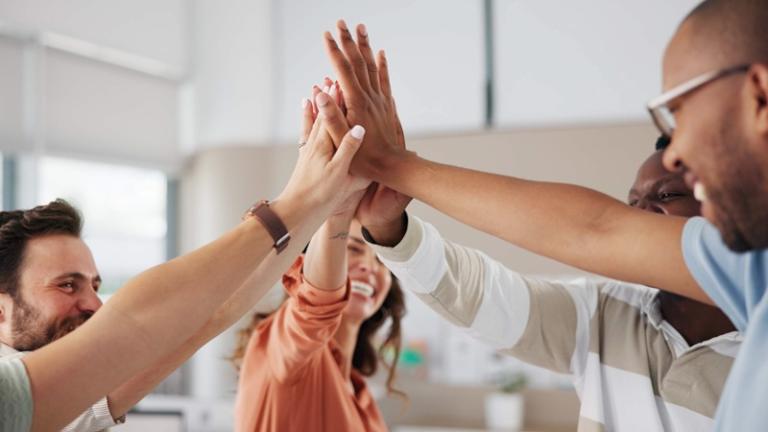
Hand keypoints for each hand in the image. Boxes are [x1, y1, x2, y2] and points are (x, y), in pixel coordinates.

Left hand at [275, 92, 366, 212]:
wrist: (298, 213)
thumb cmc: (320, 195)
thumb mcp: (340, 172)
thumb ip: (349, 148)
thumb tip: (360, 126)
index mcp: (325, 145)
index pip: (333, 116)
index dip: (338, 99)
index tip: (343, 81)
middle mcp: (315, 144)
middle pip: (323, 115)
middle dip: (329, 98)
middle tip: (333, 78)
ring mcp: (309, 152)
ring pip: (315, 123)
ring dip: (318, 106)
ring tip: (318, 89)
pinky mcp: (306, 160)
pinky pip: (308, 135)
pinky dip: (307, 123)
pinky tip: (306, 117)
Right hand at [322, 20, 410, 180]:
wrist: (392, 166)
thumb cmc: (364, 158)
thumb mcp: (341, 140)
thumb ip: (330, 116)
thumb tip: (320, 92)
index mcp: (356, 102)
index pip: (343, 70)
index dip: (333, 51)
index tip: (326, 34)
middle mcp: (370, 96)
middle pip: (358, 61)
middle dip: (348, 41)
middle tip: (341, 22)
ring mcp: (379, 99)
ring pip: (372, 65)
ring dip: (365, 46)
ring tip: (361, 28)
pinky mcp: (385, 105)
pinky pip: (384, 79)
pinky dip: (382, 64)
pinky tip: (380, 53)